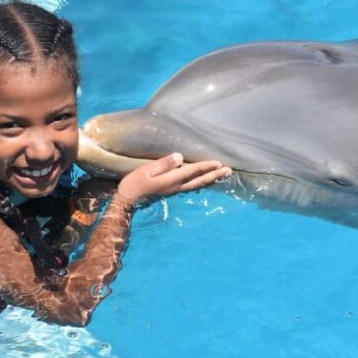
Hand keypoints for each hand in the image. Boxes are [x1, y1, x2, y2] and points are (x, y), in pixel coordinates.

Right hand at [116, 153, 231, 204]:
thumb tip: (180, 157)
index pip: (192, 171)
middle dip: (214, 175)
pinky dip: (201, 182)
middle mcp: (177, 186)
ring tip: (222, 175)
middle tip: (229, 171)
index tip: (219, 163)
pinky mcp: (172, 190)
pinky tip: (204, 180)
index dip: (206, 166)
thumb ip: (164, 164)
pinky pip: (191, 186)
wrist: (128, 200)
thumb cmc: (135, 183)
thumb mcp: (147, 171)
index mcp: (172, 180)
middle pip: (200, 180)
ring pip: (197, 184)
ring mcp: (175, 190)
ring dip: (210, 179)